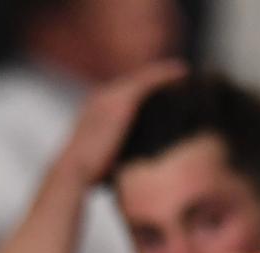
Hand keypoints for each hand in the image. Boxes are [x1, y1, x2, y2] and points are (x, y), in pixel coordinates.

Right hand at [58, 59, 186, 184]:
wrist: (75, 170)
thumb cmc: (89, 171)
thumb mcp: (103, 155)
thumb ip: (116, 149)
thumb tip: (128, 164)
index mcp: (96, 108)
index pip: (124, 93)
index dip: (145, 92)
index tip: (164, 93)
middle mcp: (103, 97)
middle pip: (135, 82)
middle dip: (155, 79)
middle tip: (180, 77)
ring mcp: (112, 96)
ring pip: (144, 78)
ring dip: (163, 74)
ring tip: (184, 73)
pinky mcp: (124, 99)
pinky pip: (150, 81)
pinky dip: (167, 75)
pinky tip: (184, 72)